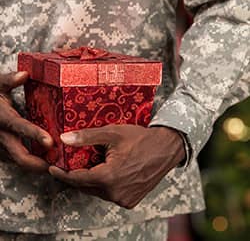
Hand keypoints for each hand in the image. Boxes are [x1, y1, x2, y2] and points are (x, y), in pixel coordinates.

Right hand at [0, 71, 52, 171]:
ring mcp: (0, 146)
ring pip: (20, 162)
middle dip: (41, 164)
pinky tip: (47, 160)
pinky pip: (18, 160)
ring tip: (59, 165)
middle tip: (60, 165)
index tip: (50, 141)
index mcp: (2, 117)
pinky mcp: (2, 151)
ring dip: (38, 165)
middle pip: (20, 156)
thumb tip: (24, 75)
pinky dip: (32, 162)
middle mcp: (1, 136)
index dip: (35, 135)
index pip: (20, 127)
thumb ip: (8, 80)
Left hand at [49, 124, 184, 208]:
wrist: (166, 148)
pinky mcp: (131, 201)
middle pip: (86, 186)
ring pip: (98, 192)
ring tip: (91, 166)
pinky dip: (104, 185)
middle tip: (71, 165)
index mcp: (109, 177)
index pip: (77, 179)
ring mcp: (124, 199)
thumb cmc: (140, 139)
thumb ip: (87, 137)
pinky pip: (110, 195)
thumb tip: (64, 139)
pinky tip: (106, 173)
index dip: (62, 174)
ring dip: (91, 181)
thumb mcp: (113, 134)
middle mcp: (116, 193)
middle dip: (76, 176)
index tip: (53, 169)